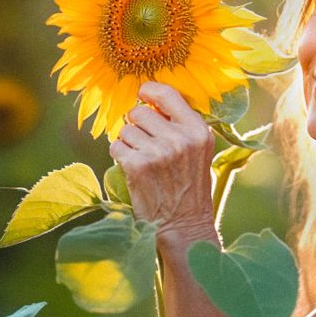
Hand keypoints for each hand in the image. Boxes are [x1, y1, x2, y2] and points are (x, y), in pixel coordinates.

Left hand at [109, 82, 216, 246]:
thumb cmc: (189, 187)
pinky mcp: (138, 166)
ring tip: (142, 160)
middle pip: (140, 111)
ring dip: (127, 142)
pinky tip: (133, 169)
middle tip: (144, 143)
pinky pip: (116, 146)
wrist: (184, 226)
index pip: (167, 93)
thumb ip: (180, 125)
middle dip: (136, 124)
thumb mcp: (199, 151)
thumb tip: (150, 99)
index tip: (142, 94)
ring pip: (125, 129)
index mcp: (198, 130)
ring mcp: (158, 152)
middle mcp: (180, 138)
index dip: (149, 90)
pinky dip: (119, 156)